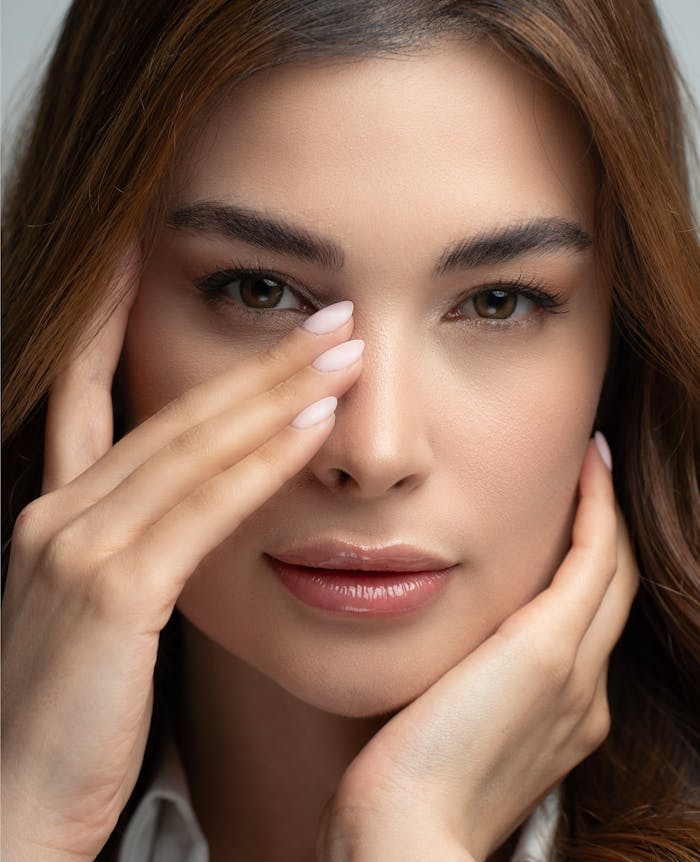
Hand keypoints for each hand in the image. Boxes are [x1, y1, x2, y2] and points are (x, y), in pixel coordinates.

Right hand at [1, 248, 363, 861]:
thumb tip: (203, 512)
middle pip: (171, 412)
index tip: (152, 257)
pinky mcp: (112, 597)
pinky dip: (261, 466)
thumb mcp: (99, 611)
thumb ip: (142, 550)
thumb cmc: (68, 715)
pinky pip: (201, 513)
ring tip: (341, 351)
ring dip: (275, 394)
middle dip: (255, 358)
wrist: (12, 807)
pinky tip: (311, 429)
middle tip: (326, 312)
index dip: (114, 319)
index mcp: (55, 512)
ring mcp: (78, 548)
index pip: (85, 393)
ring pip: (191, 449)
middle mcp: (58, 512)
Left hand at [318, 437, 638, 861]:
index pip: (583, 622)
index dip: (584, 565)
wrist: (404, 834)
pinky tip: (589, 466)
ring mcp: (575, 672)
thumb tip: (436, 656)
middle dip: (605, 528)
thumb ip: (457, 690)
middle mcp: (583, 694)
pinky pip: (594, 558)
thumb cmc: (404, 788)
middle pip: (610, 590)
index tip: (568, 517)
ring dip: (605, 508)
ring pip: (611, 570)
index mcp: (560, 716)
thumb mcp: (441, 729)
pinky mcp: (550, 651)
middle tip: (593, 472)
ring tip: (594, 461)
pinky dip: (597, 509)